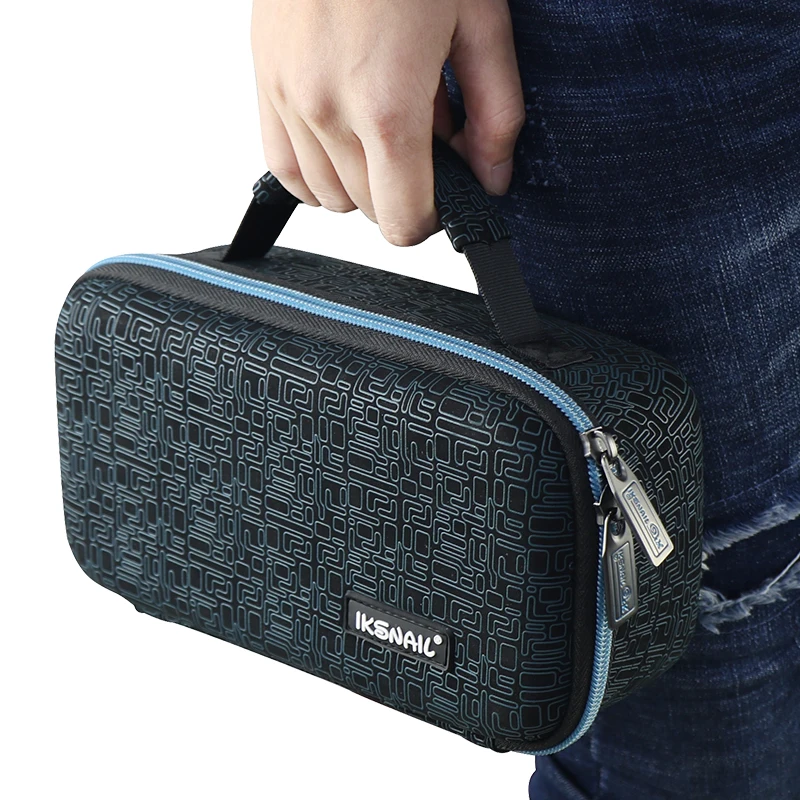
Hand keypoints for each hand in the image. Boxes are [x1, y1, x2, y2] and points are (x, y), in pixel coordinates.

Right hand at [251, 0, 524, 245]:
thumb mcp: (480, 23)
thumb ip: (495, 115)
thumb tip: (493, 181)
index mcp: (387, 105)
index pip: (402, 219)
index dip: (431, 219)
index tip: (444, 199)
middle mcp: (327, 111)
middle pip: (368, 210)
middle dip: (402, 193)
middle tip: (424, 143)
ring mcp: (288, 97)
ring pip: (327, 195)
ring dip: (361, 182)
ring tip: (383, 128)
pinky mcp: (264, 81)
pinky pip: (284, 169)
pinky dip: (316, 172)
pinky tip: (341, 142)